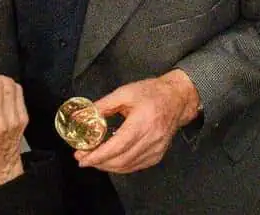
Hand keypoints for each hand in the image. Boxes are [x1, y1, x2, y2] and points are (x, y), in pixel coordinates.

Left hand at [77, 71, 199, 172]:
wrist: (177, 98)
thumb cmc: (152, 92)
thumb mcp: (125, 92)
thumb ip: (103, 105)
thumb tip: (83, 116)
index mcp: (143, 121)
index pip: (117, 146)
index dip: (98, 155)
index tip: (82, 157)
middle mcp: (151, 138)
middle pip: (120, 160)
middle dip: (98, 162)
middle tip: (83, 157)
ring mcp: (156, 149)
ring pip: (126, 166)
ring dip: (107, 166)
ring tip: (94, 159)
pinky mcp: (157, 155)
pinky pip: (135, 166)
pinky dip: (120, 166)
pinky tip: (111, 160)